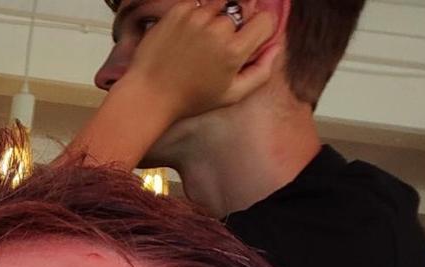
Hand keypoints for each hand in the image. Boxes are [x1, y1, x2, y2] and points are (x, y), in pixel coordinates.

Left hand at [122, 1, 281, 120]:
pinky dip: (198, 14)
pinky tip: (189, 33)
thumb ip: (261, 71)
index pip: (265, 19)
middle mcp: (217, 29)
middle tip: (222, 42)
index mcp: (234, 50)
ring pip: (222, 4)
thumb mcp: (232, 94)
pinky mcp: (178, 11)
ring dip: (218, 16)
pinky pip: (199, 3)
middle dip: (238, 23)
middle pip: (244, 9)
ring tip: (203, 38)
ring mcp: (196, 17)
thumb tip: (276, 47)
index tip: (250, 39)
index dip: (260, 29)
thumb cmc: (191, 99)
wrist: (148, 94)